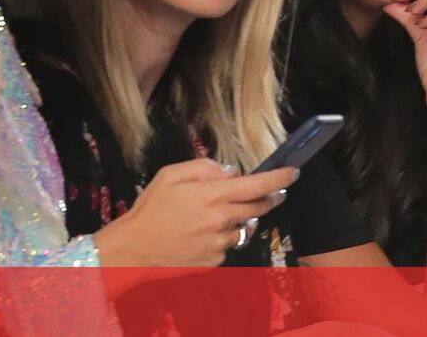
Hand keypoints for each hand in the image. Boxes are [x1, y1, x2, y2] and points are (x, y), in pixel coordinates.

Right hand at [94, 158, 297, 267]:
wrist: (134, 249)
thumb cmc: (150, 208)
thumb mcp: (170, 175)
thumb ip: (203, 167)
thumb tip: (230, 171)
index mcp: (213, 195)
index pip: (258, 185)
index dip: (279, 178)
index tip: (292, 173)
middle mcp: (222, 220)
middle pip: (259, 207)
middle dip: (268, 197)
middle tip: (266, 192)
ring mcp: (220, 243)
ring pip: (244, 227)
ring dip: (239, 218)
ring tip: (214, 215)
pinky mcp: (216, 260)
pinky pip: (228, 244)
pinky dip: (222, 236)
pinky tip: (200, 234)